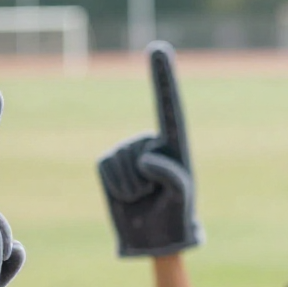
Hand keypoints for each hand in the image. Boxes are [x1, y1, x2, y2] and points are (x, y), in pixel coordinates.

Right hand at [98, 41, 203, 256]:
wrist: (155, 238)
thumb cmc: (175, 215)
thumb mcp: (181, 197)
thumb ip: (172, 176)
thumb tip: (146, 159)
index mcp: (175, 144)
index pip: (168, 106)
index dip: (162, 78)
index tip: (157, 48)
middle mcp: (149, 142)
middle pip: (138, 149)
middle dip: (145, 180)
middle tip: (156, 195)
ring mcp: (127, 152)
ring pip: (120, 160)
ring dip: (131, 187)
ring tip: (144, 197)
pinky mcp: (109, 164)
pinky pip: (106, 169)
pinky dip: (117, 188)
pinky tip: (129, 196)